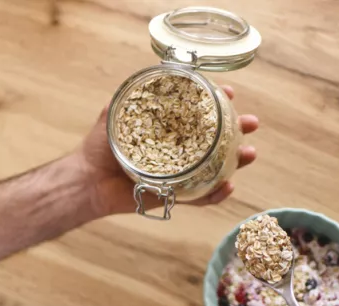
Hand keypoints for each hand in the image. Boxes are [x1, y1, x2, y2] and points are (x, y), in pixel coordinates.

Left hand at [75, 85, 258, 217]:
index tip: (230, 94)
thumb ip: (128, 98)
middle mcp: (176, 150)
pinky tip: (228, 186)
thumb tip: (148, 76)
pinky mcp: (173, 196)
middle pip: (214, 140)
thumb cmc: (97, 148)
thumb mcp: (112, 116)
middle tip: (252, 123)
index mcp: (167, 129)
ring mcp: (177, 174)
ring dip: (236, 161)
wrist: (86, 181)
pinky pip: (199, 197)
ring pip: (214, 168)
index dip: (216, 103)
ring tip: (250, 153)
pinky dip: (215, 194)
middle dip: (237, 130)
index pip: (198, 114)